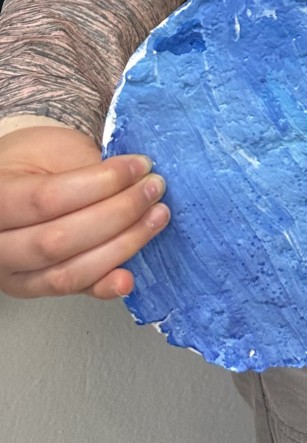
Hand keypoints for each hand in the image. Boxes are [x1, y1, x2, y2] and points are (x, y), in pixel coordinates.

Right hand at [0, 123, 168, 300]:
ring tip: (155, 218)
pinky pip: (73, 291)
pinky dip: (104, 286)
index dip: (102, 183)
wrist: (17, 180)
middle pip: (58, 241)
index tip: (139, 167)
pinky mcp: (37, 288)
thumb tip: (135, 181)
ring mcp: (14, 273)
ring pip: (68, 273)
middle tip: (152, 189)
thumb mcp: (52, 151)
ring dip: (121, 246)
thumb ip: (86, 169)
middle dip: (118, 214)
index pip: (48, 199)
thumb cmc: (32, 161)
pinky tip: (127, 277)